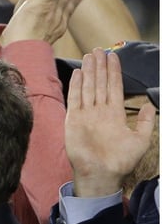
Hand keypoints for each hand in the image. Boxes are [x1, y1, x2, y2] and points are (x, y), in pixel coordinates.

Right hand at [64, 47, 155, 196]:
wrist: (102, 174)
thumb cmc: (121, 161)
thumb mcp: (141, 140)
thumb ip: (145, 122)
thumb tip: (149, 104)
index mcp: (115, 114)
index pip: (114, 87)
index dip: (114, 72)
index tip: (113, 56)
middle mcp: (100, 111)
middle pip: (100, 83)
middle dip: (100, 66)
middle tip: (99, 49)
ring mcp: (86, 115)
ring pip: (88, 87)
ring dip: (89, 71)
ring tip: (90, 56)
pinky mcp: (74, 120)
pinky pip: (75, 99)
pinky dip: (77, 86)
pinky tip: (79, 73)